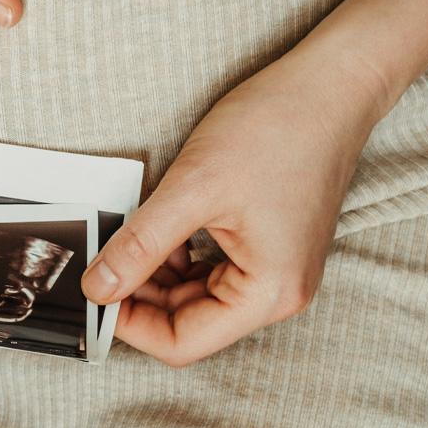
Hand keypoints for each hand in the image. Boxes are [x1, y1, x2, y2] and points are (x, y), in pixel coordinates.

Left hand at [81, 46, 393, 366]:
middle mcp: (278, 293)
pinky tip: (157, 226)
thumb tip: (98, 289)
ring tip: (127, 234)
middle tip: (101, 259)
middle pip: (188, 322)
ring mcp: (275, 271)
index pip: (183, 343)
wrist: (331, 84)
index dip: (132, 324)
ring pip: (194, 297)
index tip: (96, 293)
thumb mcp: (193, 189)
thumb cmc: (279, 127)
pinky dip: (177, 255)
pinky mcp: (267, 248)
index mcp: (269, 293)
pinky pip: (210, 271)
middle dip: (140, 295)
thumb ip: (141, 246)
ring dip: (155, 273)